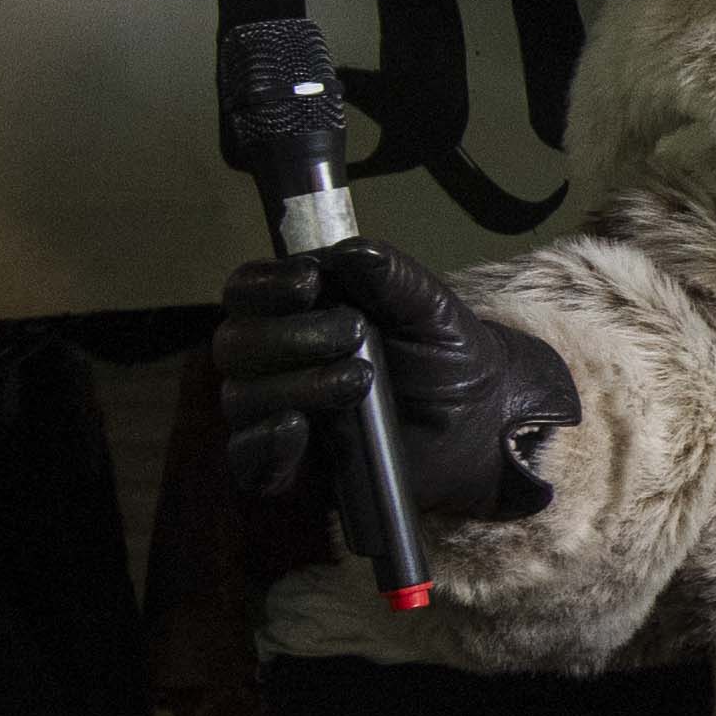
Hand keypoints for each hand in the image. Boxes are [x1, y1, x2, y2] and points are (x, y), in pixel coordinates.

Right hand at [215, 239, 579, 521]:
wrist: (480, 423)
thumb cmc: (445, 354)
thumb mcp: (429, 309)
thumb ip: (392, 277)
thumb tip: (354, 250)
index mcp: (296, 310)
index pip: (247, 290)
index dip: (265, 286)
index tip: (309, 284)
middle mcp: (273, 359)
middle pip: (235, 344)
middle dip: (287, 336)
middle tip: (354, 332)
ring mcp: (275, 412)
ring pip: (243, 397)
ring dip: (294, 385)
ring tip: (359, 380)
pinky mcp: (288, 465)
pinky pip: (248, 460)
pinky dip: (265, 445)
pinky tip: (296, 428)